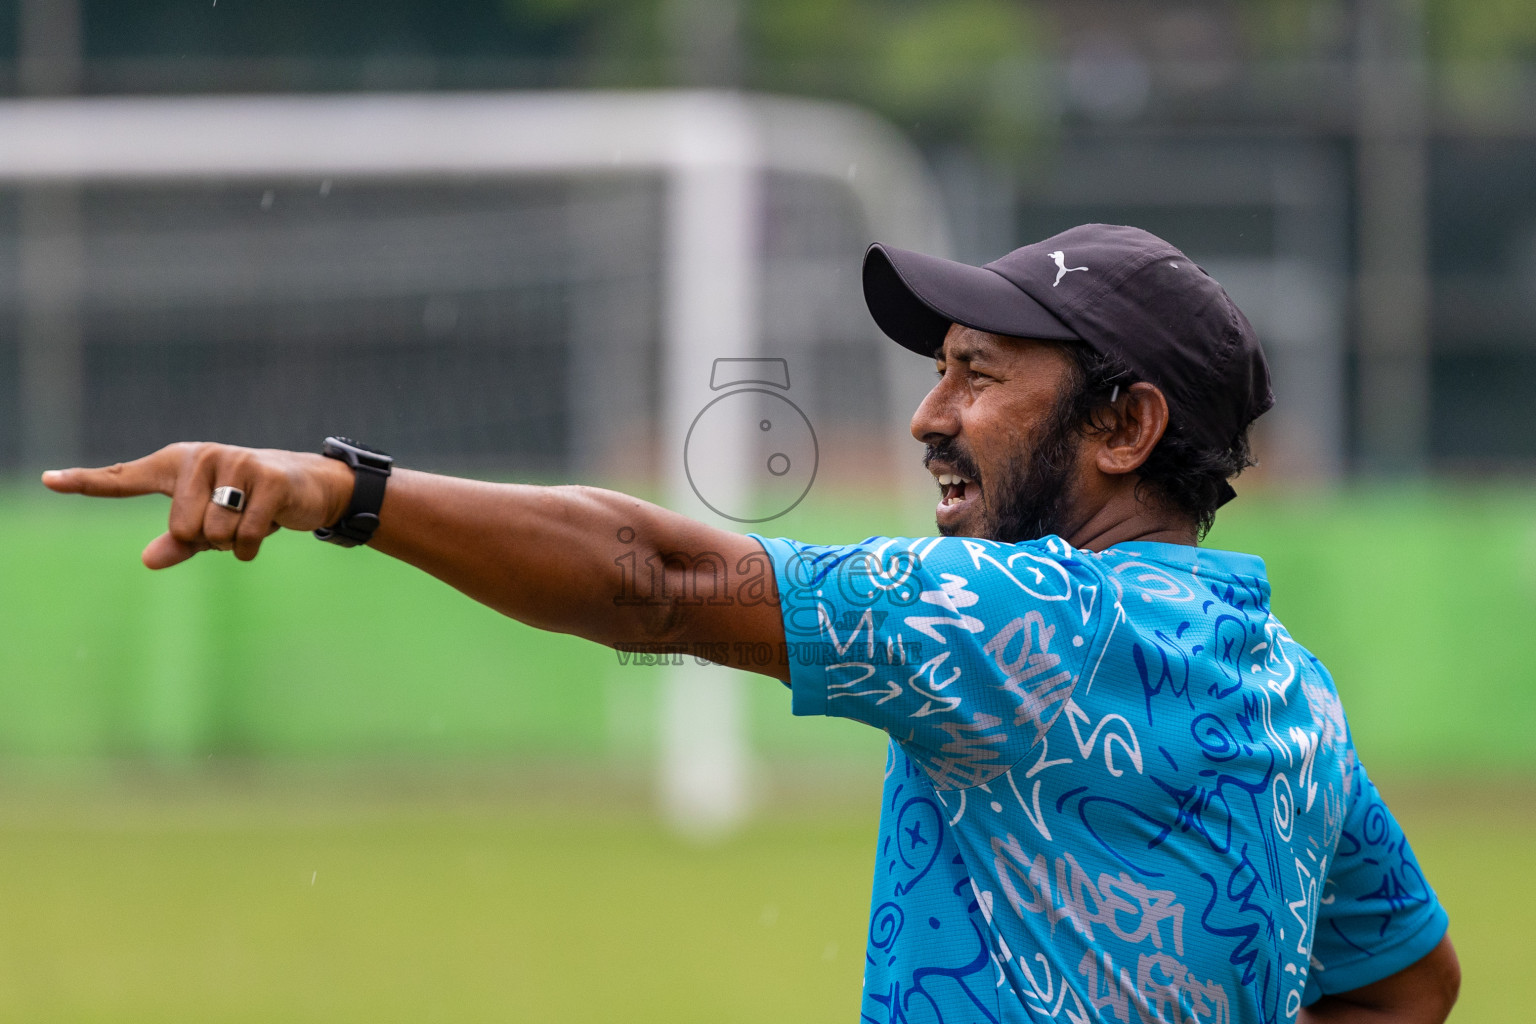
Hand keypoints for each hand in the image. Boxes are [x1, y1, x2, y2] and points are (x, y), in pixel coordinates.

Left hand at [42, 442, 354, 568]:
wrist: (308, 487)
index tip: (48, 480)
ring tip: (252, 520)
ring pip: (215, 534)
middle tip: (232, 522)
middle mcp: (202, 457)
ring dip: (235, 542)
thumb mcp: (209, 525)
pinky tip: (268, 528)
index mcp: (177, 465)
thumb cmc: (248, 504)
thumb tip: (149, 560)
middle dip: (209, 540)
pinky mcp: (267, 478)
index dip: (85, 482)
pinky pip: (245, 536)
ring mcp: (235, 463)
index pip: (124, 478)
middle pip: (183, 528)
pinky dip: (252, 547)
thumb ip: (177, 543)